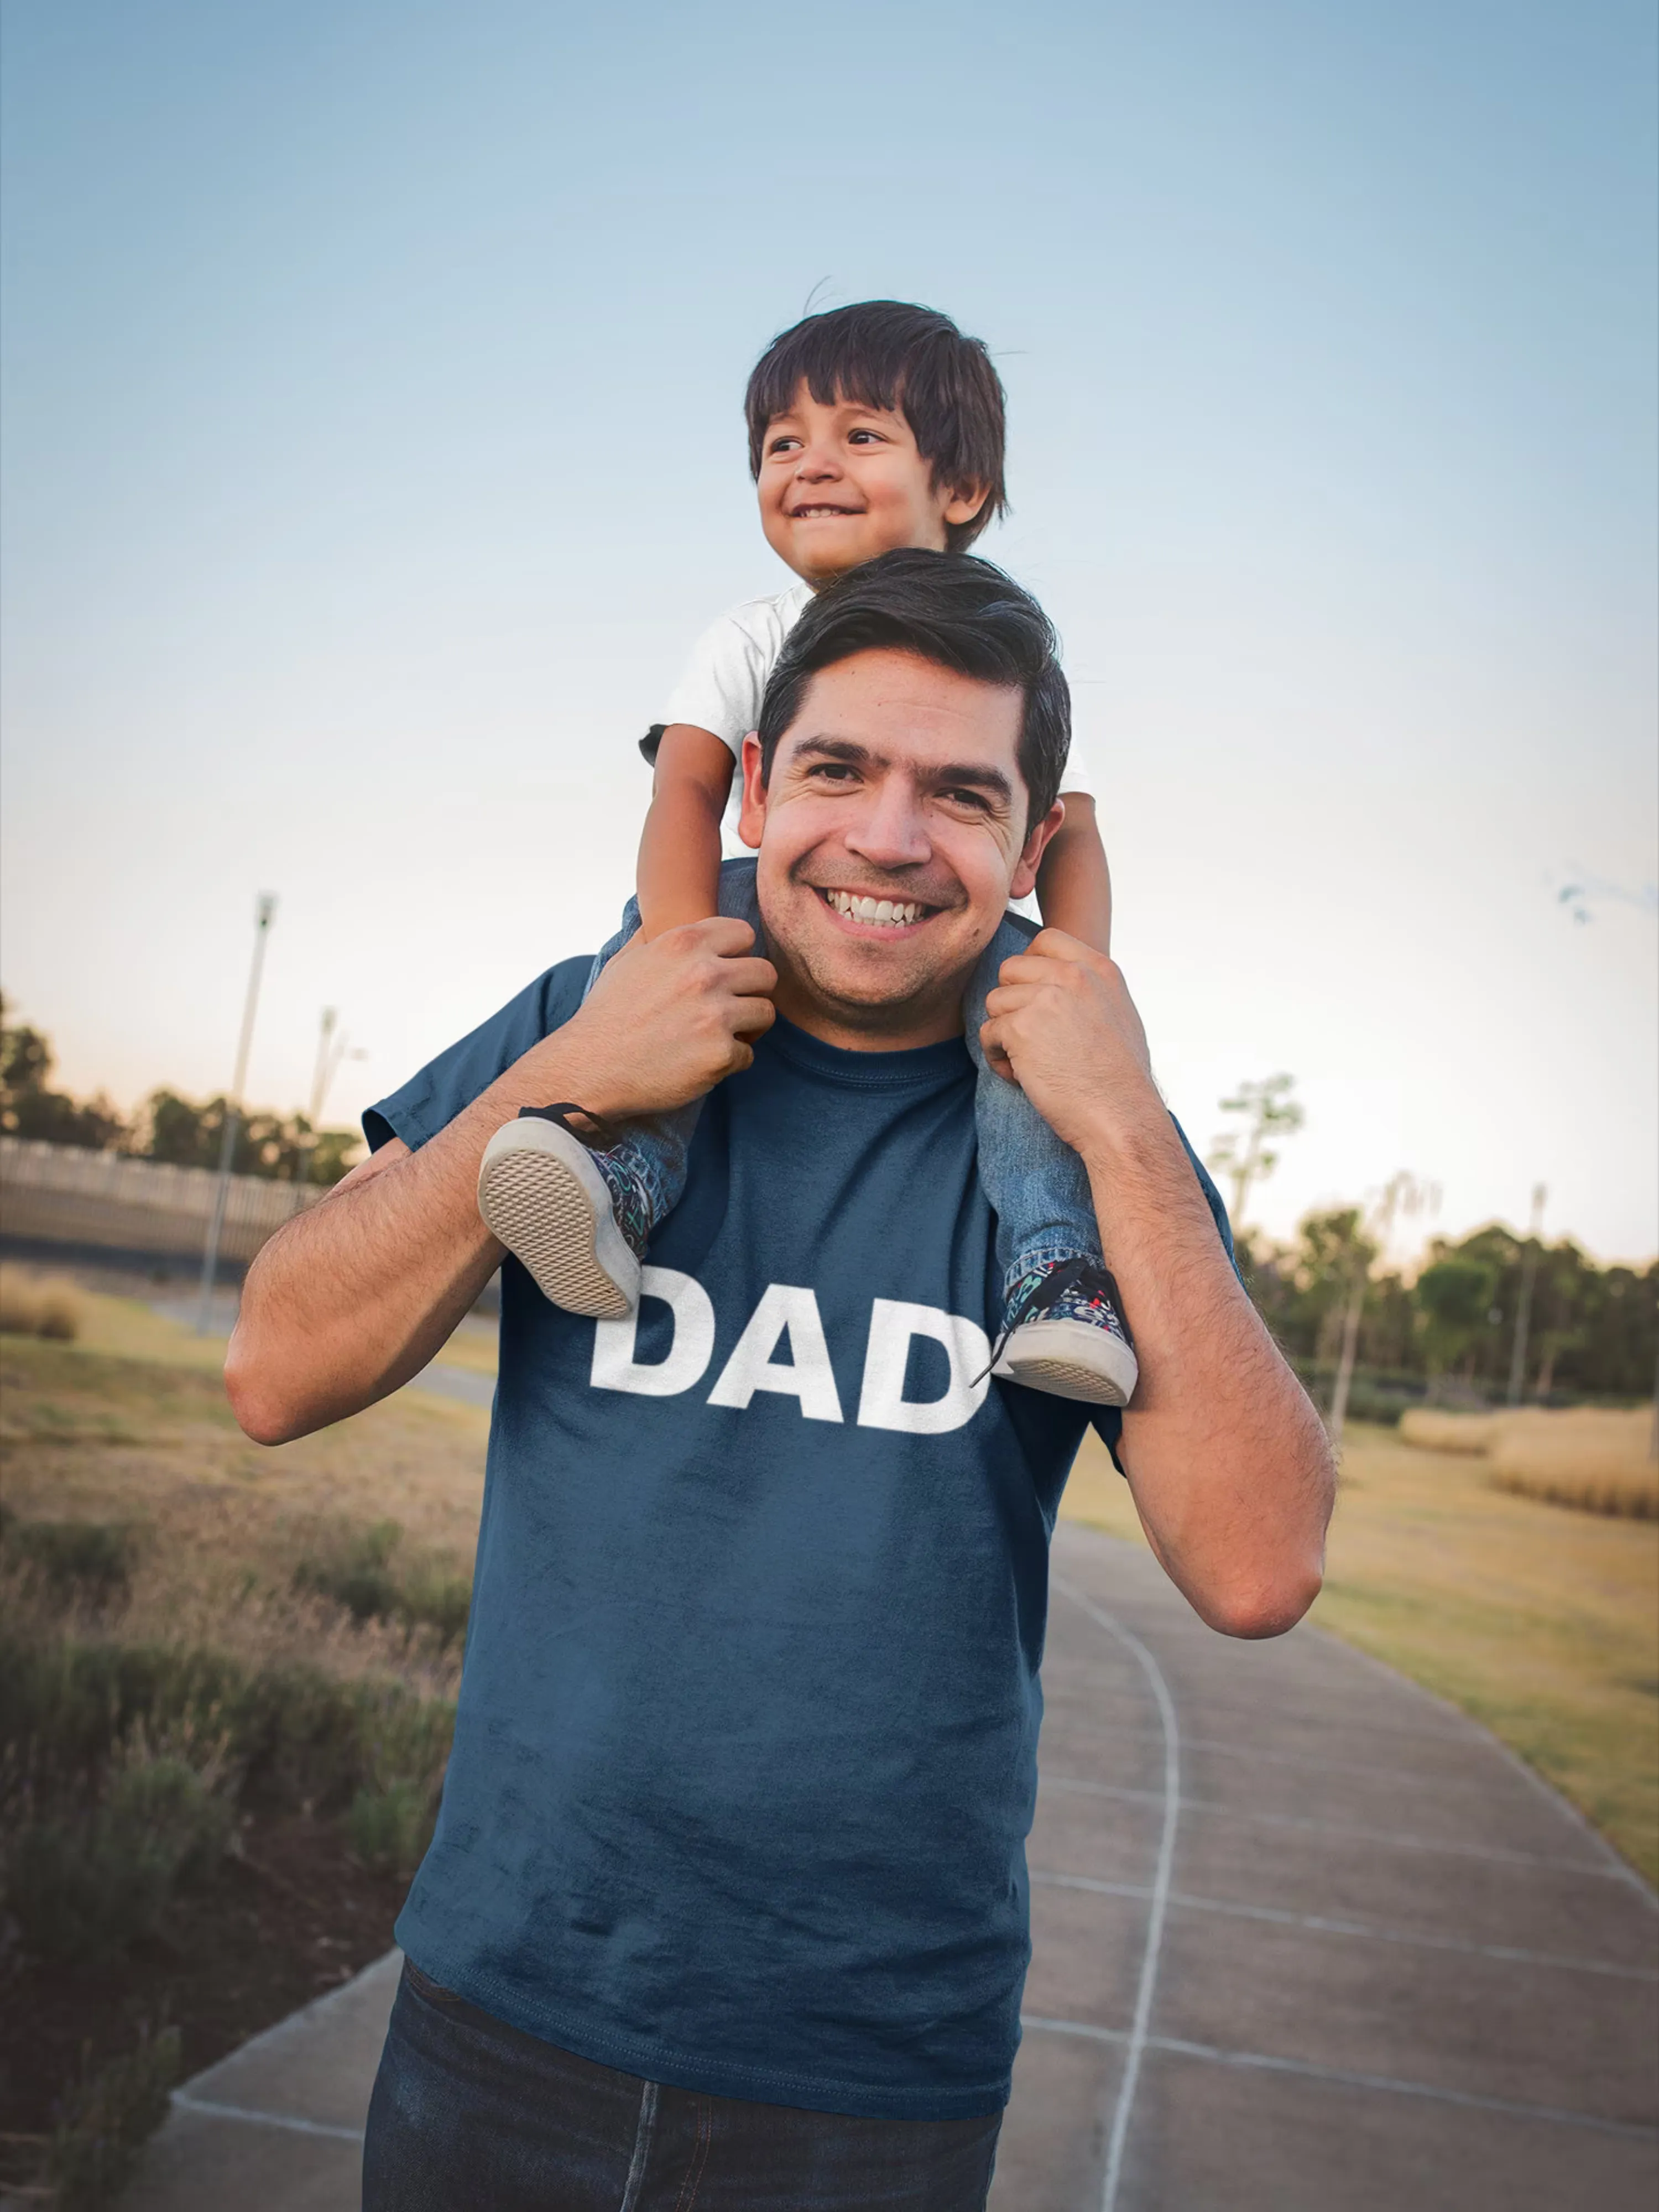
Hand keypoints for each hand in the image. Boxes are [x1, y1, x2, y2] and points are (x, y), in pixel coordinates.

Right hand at [528, 918, 776, 1120]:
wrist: (589, 1068)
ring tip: (719, 1035)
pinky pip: (748, 1054)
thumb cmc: (607, 1016)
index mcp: (683, 944)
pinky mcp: (720, 1054)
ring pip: (765, 1013)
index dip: (738, 955)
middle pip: (765, 973)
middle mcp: (704, 974)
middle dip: (751, 991)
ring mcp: (715, 1015)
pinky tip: (702, 1062)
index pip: (744, 933)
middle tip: (731, 1008)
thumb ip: (659, 938)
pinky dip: (730, 1061)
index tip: (725, 972)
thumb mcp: (627, 960)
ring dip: (747, 1027)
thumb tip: (672, 921)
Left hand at [979, 929, 1159, 1158]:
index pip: (1046, 940)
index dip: (1030, 967)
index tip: (1036, 998)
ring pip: (995, 1002)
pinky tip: (1023, 1077)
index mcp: (1099, 969)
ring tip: (1030, 1063)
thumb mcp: (1117, 1014)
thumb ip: (1087, 990)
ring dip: (1004, 1034)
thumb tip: (1054, 982)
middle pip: (1011, 969)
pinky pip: (988, 1033)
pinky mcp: (1021, 1027)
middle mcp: (1073, 975)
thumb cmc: (1120, 1078)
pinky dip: (998, 1059)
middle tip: (1032, 1038)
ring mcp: (1045, 998)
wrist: (1121, 1116)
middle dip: (1012, 1004)